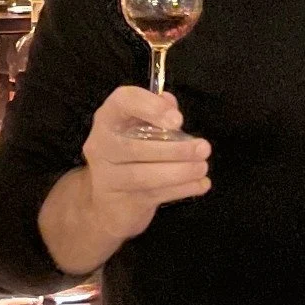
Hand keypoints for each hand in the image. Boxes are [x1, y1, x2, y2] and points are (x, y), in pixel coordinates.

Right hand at [81, 84, 211, 246]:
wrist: (108, 201)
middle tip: (204, 148)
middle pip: (134, 147)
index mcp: (108, 119)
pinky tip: (201, 184)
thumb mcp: (139, 127)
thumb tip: (169, 102)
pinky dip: (182, 189)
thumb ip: (155, 111)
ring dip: (179, 172)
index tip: (178, 120)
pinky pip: (153, 195)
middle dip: (174, 149)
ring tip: (202, 167)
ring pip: (143, 176)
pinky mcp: (120, 203)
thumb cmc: (130, 153)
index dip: (151, 107)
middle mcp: (101, 145)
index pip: (122, 101)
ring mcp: (107, 177)